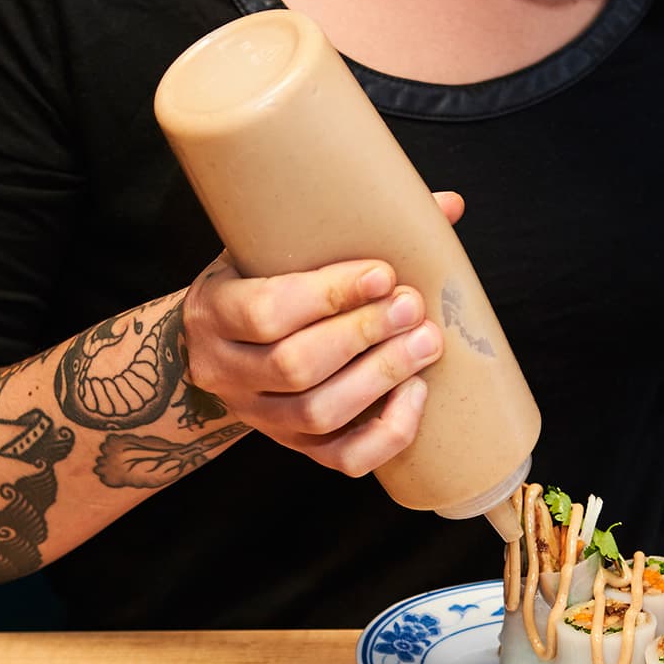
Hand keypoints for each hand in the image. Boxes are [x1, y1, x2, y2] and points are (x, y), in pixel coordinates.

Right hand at [181, 191, 464, 476]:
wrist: (218, 346)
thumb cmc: (260, 281)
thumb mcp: (274, 245)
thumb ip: (342, 224)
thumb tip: (449, 204)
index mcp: (213, 311)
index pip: (265, 311)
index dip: (328, 295)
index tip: (382, 274)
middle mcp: (226, 371)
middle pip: (295, 366)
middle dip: (362, 335)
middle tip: (411, 307)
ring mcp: (259, 417)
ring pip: (318, 414)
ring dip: (380, 377)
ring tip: (425, 343)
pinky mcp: (294, 446)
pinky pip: (343, 458)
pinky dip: (387, 432)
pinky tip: (417, 394)